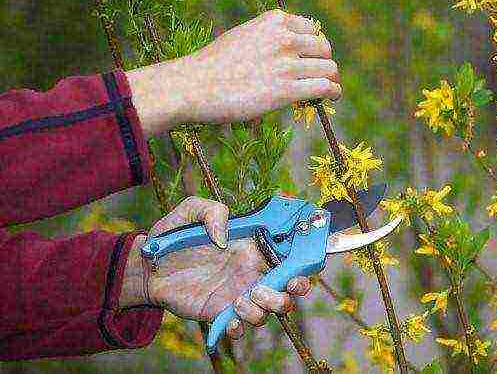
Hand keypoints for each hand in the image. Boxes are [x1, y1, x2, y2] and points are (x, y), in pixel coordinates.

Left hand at [120, 196, 311, 338]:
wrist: (146, 268)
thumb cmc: (171, 238)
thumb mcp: (188, 212)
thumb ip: (211, 211)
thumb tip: (225, 236)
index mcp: (251, 246)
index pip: (288, 251)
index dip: (305, 256)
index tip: (308, 259)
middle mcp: (251, 271)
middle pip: (291, 285)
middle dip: (297, 288)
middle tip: (285, 285)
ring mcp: (238, 293)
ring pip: (271, 308)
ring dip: (265, 307)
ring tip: (241, 299)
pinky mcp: (221, 313)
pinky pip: (242, 327)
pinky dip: (242, 326)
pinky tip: (229, 316)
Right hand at [128, 9, 341, 137]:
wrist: (194, 85)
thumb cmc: (213, 65)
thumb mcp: (243, 36)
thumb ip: (268, 38)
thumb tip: (289, 50)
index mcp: (274, 20)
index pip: (312, 28)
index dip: (315, 45)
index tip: (312, 58)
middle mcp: (284, 38)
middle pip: (323, 48)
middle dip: (324, 62)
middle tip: (321, 76)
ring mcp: (287, 64)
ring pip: (328, 69)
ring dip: (331, 80)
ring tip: (329, 90)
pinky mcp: (286, 90)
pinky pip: (324, 87)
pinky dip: (333, 92)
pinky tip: (332, 97)